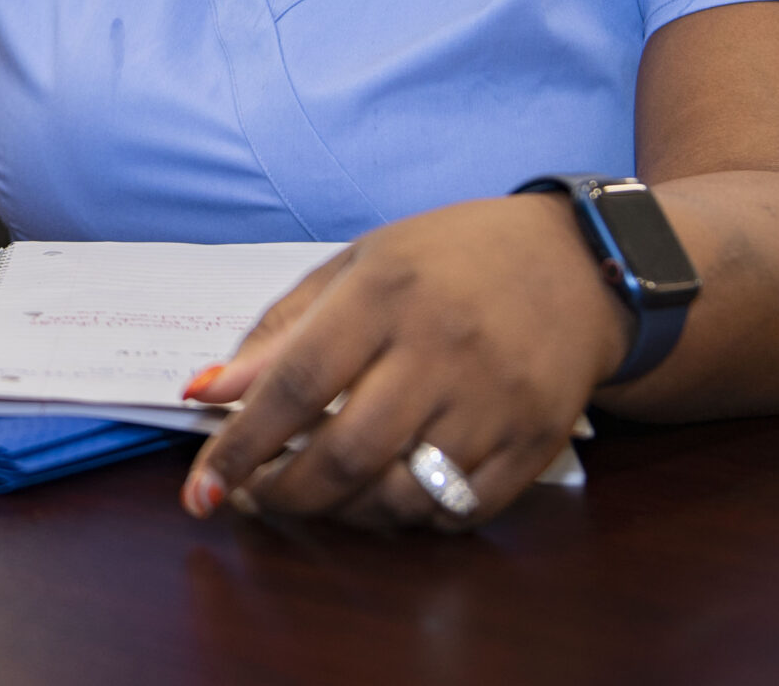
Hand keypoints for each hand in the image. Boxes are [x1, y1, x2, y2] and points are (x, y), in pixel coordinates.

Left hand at [179, 195, 630, 529]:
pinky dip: (411, 519)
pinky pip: (460, 512)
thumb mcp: (357, 267)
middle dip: (283, 494)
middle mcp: (443, 349)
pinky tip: (385, 495)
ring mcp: (496, 401)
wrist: (578, 264)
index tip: (200, 489)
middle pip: (346, 455)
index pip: (296, 385)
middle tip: (254, 497)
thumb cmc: (448, 260)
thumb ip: (280, 331)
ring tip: (317, 494)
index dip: (240, 445)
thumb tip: (207, 392)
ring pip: (402, 496)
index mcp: (386, 294)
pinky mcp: (537, 441)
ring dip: (343, 513)